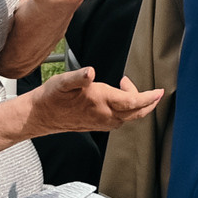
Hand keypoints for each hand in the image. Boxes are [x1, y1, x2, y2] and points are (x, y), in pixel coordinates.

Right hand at [23, 67, 163, 136]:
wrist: (38, 116)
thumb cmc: (50, 97)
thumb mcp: (62, 82)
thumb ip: (78, 77)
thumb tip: (90, 72)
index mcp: (99, 102)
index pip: (132, 102)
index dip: (148, 98)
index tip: (159, 92)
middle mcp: (103, 115)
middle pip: (135, 113)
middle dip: (148, 103)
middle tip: (155, 93)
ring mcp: (100, 122)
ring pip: (127, 118)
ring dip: (136, 106)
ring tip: (129, 88)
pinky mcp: (95, 125)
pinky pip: (118, 121)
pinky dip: (126, 112)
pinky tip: (119, 101)